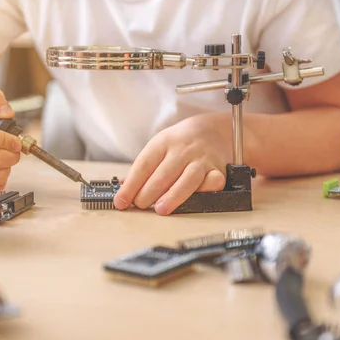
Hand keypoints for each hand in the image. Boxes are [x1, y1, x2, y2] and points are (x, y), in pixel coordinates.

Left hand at [113, 114, 231, 214]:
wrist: (214, 130)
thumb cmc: (181, 144)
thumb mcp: (159, 148)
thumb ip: (142, 171)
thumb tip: (122, 193)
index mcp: (163, 143)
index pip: (143, 166)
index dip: (130, 186)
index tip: (120, 201)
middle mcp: (183, 150)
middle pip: (163, 174)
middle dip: (148, 193)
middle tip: (139, 206)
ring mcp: (201, 160)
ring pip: (188, 179)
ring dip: (173, 196)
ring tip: (161, 209)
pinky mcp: (218, 170)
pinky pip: (213, 182)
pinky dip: (204, 192)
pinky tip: (194, 200)